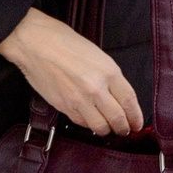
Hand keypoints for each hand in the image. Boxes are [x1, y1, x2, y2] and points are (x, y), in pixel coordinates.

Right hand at [0, 8, 141, 135]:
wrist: (35, 43)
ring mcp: (79, 99)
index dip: (136, 116)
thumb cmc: (64, 42)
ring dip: (107, 130)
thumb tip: (118, 97)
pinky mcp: (64, 106)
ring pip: (100, 126)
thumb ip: (109, 77)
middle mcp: (96, 88)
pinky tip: (90, 121)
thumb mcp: (96, 55)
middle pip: (118, 117)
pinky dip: (88, 125)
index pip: (130, 101)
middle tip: (125, 130)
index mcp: (109, 72)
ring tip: (108, 129)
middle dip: (124, 127)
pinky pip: (81, 122)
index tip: (137, 123)